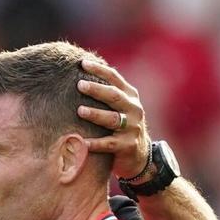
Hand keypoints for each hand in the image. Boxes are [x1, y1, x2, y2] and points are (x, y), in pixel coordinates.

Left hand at [76, 58, 151, 179]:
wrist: (139, 156)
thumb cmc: (121, 127)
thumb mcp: (119, 107)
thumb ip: (106, 93)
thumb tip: (80, 72)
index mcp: (130, 96)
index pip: (115, 78)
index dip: (99, 69)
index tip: (82, 63)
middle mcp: (133, 109)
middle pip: (114, 96)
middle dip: (97, 90)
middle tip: (79, 84)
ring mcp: (132, 128)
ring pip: (112, 119)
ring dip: (96, 114)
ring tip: (80, 110)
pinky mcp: (128, 146)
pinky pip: (109, 143)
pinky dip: (96, 143)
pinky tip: (83, 141)